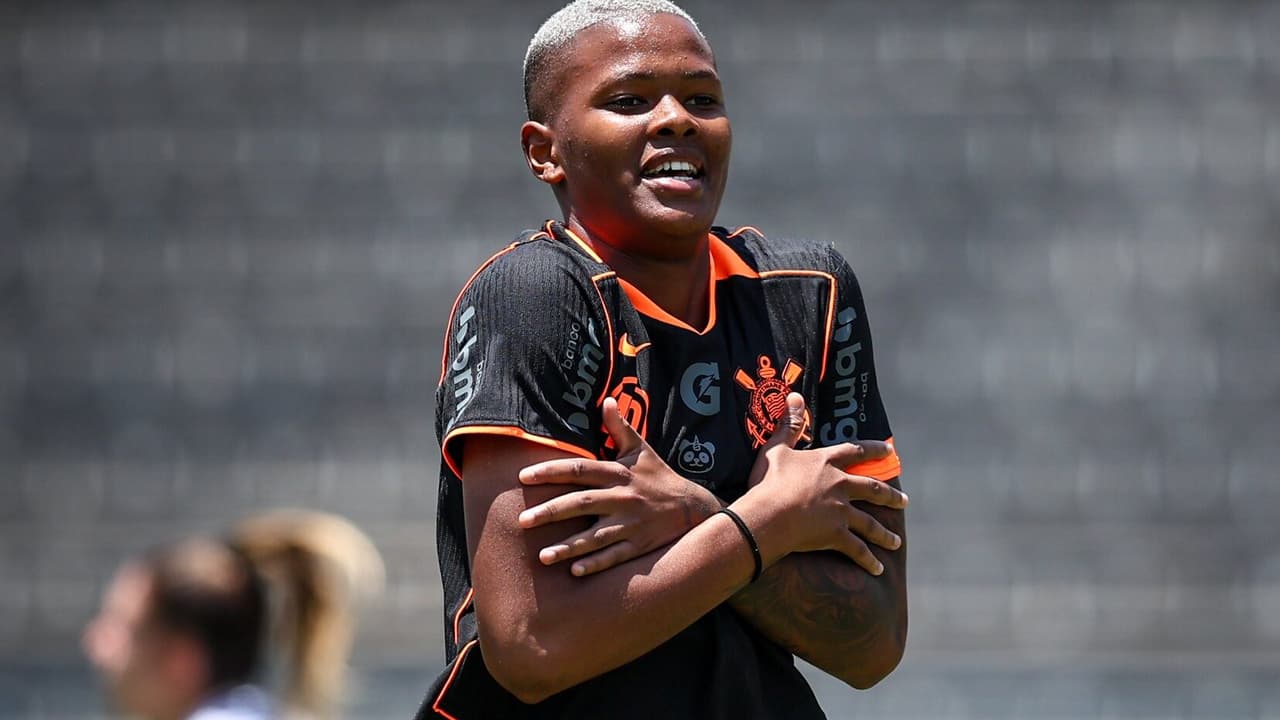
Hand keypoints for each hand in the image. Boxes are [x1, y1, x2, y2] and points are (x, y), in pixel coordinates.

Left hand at [517, 397, 720, 576]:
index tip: (523, 476)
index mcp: (619, 473)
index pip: (579, 469)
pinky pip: (614, 557)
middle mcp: (623, 498)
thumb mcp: (642, 450)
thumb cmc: (660, 477)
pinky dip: (596, 564)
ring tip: (543, 556)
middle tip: (522, 520)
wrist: (693, 508)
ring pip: (595, 536)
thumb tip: (607, 400)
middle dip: (551, 512)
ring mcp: (631, 524)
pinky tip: (574, 572)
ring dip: (569, 547)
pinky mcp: (639, 546)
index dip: (551, 471)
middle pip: (581, 503)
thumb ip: (620, 427)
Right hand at [740, 393, 907, 575]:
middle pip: (872, 489)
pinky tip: (877, 568)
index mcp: (826, 463)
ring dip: (885, 533)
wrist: (769, 515)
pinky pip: (857, 549)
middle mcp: (840, 485)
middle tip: (904, 500)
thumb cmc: (769, 482)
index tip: (889, 451)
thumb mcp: (776, 449)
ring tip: (895, 541)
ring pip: (870, 523)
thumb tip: (795, 396)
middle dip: (890, 495)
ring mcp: (841, 512)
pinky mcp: (837, 535)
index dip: (873, 450)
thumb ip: (790, 425)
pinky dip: (868, 560)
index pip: (856, 451)